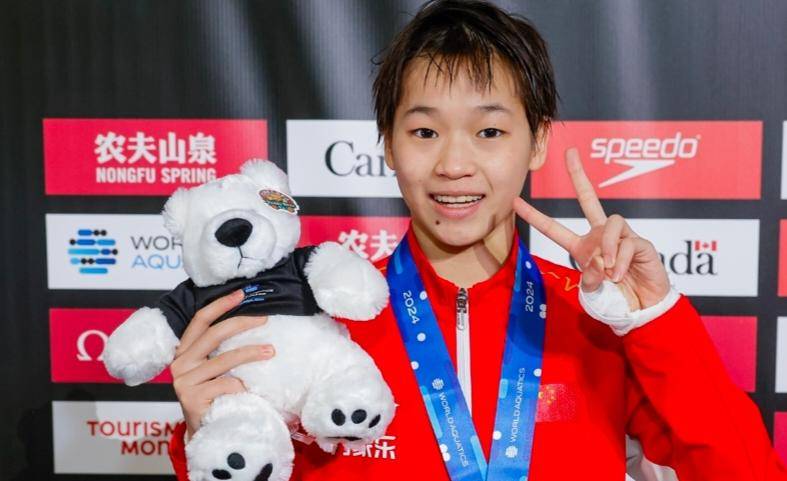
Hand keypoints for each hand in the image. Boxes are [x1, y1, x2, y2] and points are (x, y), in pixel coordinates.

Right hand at [170, 289, 273, 437]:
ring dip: (251, 353)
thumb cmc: (214, 396)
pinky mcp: (192, 398)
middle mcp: (180, 363)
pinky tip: (248, 390)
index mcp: (185, 351)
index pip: (200, 320)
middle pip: (213, 334)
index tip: (241, 294)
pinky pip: (226, 384)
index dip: (220, 305)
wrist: (205, 432)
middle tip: (264, 319)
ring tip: (270, 351)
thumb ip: (221, 350)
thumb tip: (253, 321)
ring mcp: (184, 382)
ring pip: (223, 359)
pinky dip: (241, 385)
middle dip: (241, 322)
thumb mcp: (213, 369)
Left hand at [514, 147, 669, 309]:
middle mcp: (600, 237)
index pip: (553, 228)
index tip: (516, 201)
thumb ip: (590, 282)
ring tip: (610, 272)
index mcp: (582, 247)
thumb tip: (597, 268)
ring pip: (612, 222)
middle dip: (578, 175)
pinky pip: (628, 242)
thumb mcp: (594, 294)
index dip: (535, 216)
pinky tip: (620, 275)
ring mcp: (621, 237)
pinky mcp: (640, 243)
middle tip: (569, 152)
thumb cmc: (616, 299)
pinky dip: (622, 260)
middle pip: (588, 199)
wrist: (643, 308)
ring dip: (608, 248)